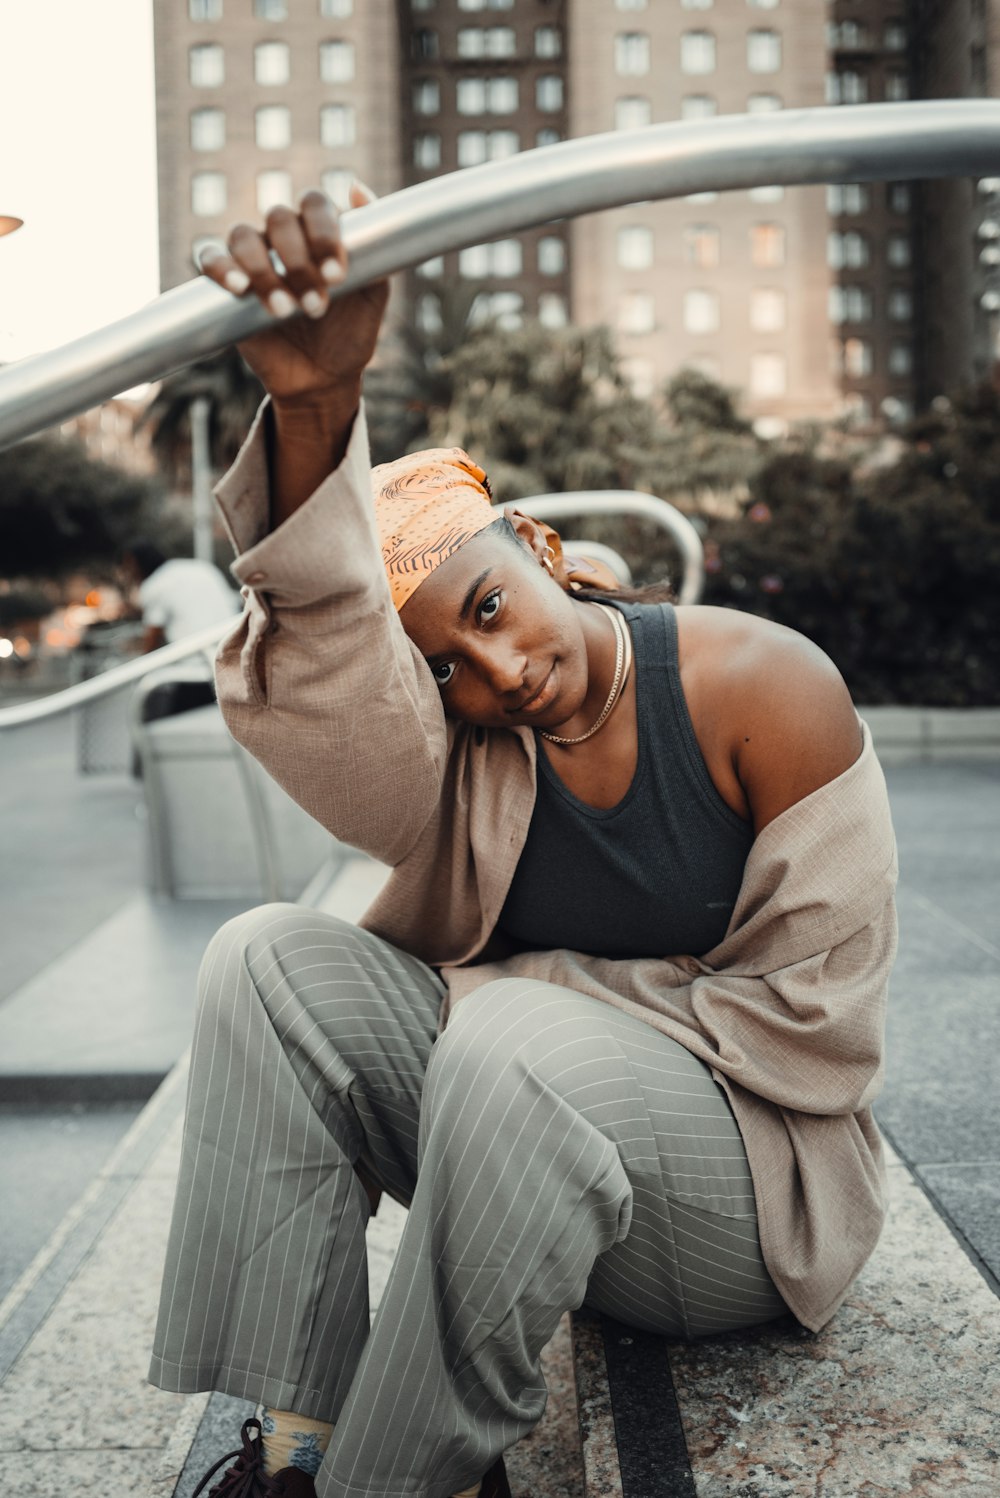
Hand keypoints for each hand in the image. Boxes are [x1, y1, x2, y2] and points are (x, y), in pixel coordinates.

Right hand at [197, 183, 389, 405]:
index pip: (314, 205)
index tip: (336, 277)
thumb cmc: (349, 334)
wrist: (323, 381)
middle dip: (299, 262)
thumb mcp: (373, 296)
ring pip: (243, 236)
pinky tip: (241, 289)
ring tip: (285, 310)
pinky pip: (210, 259)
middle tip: (316, 305)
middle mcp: (283, 239)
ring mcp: (253, 259)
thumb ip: (374, 248)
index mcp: (318, 233)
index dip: (323, 234)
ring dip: (264, 271)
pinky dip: (222, 269)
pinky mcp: (226, 286)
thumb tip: (356, 188)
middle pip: (278, 217)